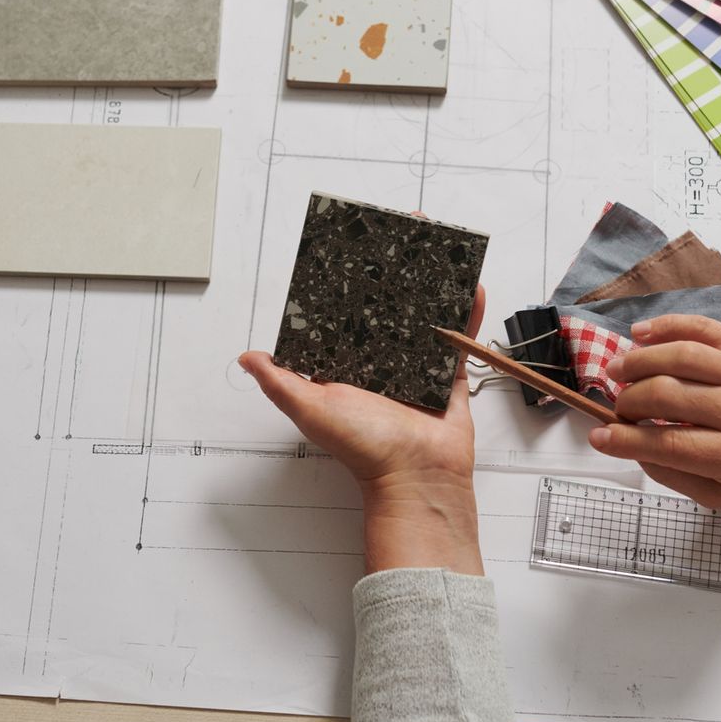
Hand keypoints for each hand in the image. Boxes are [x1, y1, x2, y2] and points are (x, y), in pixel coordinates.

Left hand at [238, 286, 485, 574]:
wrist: (416, 476)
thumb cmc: (365, 448)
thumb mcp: (310, 409)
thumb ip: (279, 382)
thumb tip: (247, 359)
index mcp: (352, 370)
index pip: (346, 322)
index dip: (347, 293)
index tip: (350, 259)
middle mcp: (385, 367)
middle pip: (390, 316)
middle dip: (395, 284)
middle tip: (402, 245)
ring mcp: (420, 371)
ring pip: (427, 323)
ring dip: (434, 293)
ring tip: (439, 258)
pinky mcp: (449, 378)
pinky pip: (461, 341)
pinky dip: (468, 317)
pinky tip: (473, 289)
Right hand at [585, 314, 720, 507]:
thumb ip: (676, 476)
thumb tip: (633, 448)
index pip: (668, 444)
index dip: (625, 439)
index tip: (599, 436)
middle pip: (667, 395)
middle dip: (629, 401)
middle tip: (619, 407)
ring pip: (679, 356)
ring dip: (638, 361)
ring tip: (618, 369)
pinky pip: (699, 327)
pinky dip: (664, 327)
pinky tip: (640, 335)